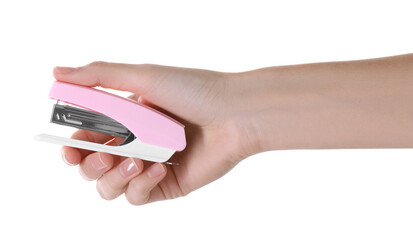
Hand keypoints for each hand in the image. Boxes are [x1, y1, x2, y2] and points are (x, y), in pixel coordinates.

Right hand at [54, 62, 257, 204]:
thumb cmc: (194, 91)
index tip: (67, 148)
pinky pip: (137, 196)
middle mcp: (136, 142)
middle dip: (89, 165)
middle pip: (93, 166)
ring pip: (110, 186)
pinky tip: (156, 169)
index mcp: (126, 118)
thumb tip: (57, 73)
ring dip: (114, 177)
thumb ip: (98, 76)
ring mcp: (150, 165)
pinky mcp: (167, 184)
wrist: (236, 114)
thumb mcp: (143, 76)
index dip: (72, 146)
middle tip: (102, 155)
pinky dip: (140, 185)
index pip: (87, 137)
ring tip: (136, 161)